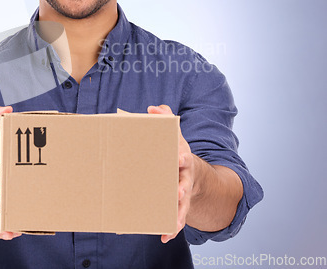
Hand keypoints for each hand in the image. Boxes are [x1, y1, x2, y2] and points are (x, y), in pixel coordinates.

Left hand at [147, 104, 193, 243]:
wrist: (192, 172)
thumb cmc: (176, 151)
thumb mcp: (174, 134)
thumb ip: (165, 118)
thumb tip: (153, 108)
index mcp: (182, 159)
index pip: (184, 156)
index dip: (182, 156)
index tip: (180, 157)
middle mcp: (185, 177)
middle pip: (185, 183)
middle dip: (182, 187)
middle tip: (178, 191)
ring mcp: (183, 193)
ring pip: (182, 205)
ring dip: (179, 213)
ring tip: (172, 224)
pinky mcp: (178, 205)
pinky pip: (176, 218)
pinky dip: (171, 228)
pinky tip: (164, 237)